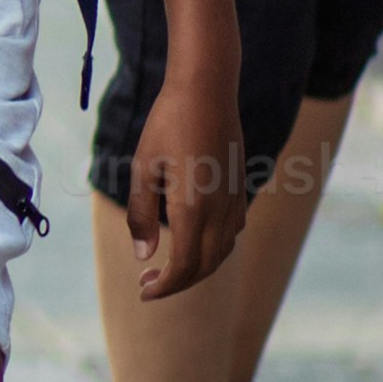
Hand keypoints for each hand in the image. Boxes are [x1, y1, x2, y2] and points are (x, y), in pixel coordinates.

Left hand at [130, 111, 252, 299]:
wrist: (207, 89)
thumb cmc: (168, 123)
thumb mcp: (143, 167)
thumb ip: (141, 214)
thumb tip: (143, 256)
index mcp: (193, 208)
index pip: (185, 267)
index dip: (165, 287)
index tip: (144, 291)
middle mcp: (220, 210)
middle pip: (205, 266)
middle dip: (178, 283)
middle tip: (148, 283)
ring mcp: (235, 199)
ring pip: (222, 251)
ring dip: (197, 268)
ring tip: (167, 267)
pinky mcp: (241, 188)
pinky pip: (232, 231)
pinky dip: (214, 247)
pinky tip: (192, 238)